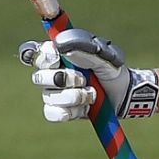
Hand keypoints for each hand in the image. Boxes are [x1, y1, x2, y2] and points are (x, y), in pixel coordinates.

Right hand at [18, 28, 158, 121]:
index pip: (34, 53)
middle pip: (39, 77)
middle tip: (84, 79)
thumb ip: (83, 48)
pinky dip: (71, 111)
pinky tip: (86, 108)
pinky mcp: (60, 111)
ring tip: (93, 94)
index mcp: (57, 56)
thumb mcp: (102, 56)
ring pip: (49, 97)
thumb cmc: (111, 69)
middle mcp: (51, 74)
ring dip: (74, 96)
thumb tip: (60, 45)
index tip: (57, 58)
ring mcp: (54, 94)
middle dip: (64, 79)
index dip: (43, 56)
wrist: (123, 94)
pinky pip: (53, 113)